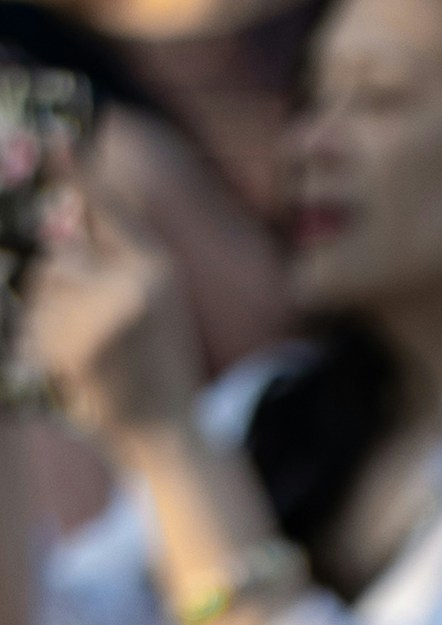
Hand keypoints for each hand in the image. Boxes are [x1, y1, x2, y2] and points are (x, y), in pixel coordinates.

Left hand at [24, 157, 199, 445]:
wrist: (169, 438)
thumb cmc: (160, 365)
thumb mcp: (159, 296)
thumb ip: (125, 244)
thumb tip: (75, 194)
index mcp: (157, 269)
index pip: (105, 205)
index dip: (76, 169)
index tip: (53, 134)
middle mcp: (132, 286)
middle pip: (61, 250)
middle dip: (64, 277)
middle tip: (103, 325)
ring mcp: (100, 318)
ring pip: (45, 284)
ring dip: (53, 312)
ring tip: (93, 351)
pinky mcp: (73, 348)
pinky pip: (36, 320)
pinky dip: (45, 340)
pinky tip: (77, 369)